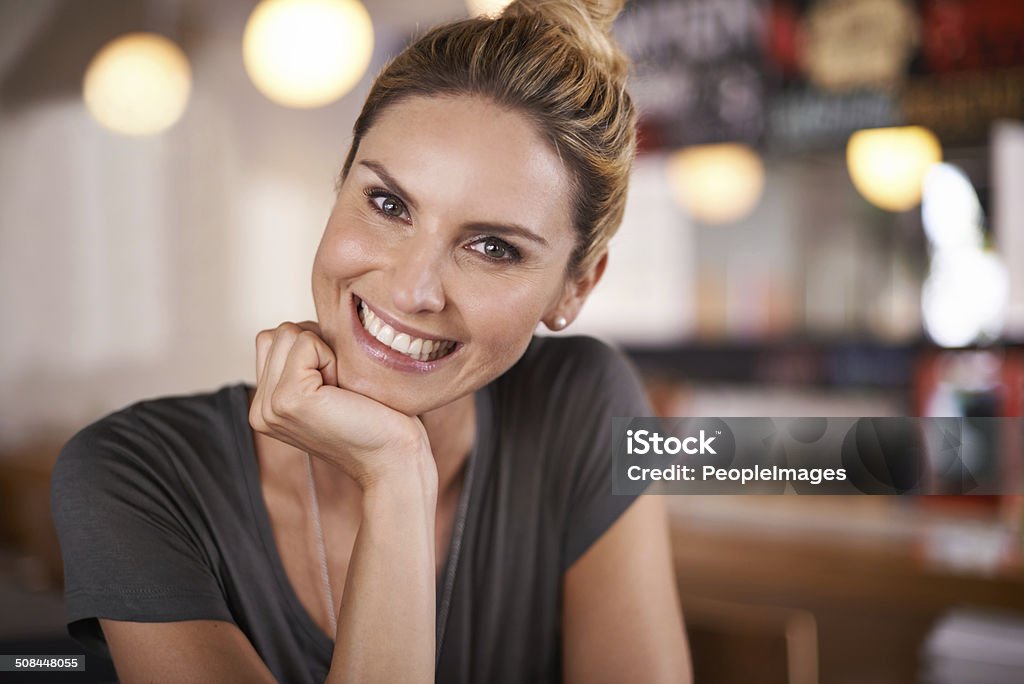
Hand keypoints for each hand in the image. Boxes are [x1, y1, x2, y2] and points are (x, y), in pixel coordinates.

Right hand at [248, 321, 434, 490]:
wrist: (396, 460)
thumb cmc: (378, 420)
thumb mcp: (331, 387)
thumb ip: (304, 363)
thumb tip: (305, 324)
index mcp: (266, 406)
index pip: (273, 340)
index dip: (315, 349)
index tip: (337, 388)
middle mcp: (260, 409)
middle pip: (278, 332)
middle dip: (318, 348)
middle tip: (342, 391)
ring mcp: (269, 406)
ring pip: (289, 332)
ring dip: (326, 352)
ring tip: (342, 391)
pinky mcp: (288, 399)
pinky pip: (305, 341)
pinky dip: (332, 357)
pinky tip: (344, 392)